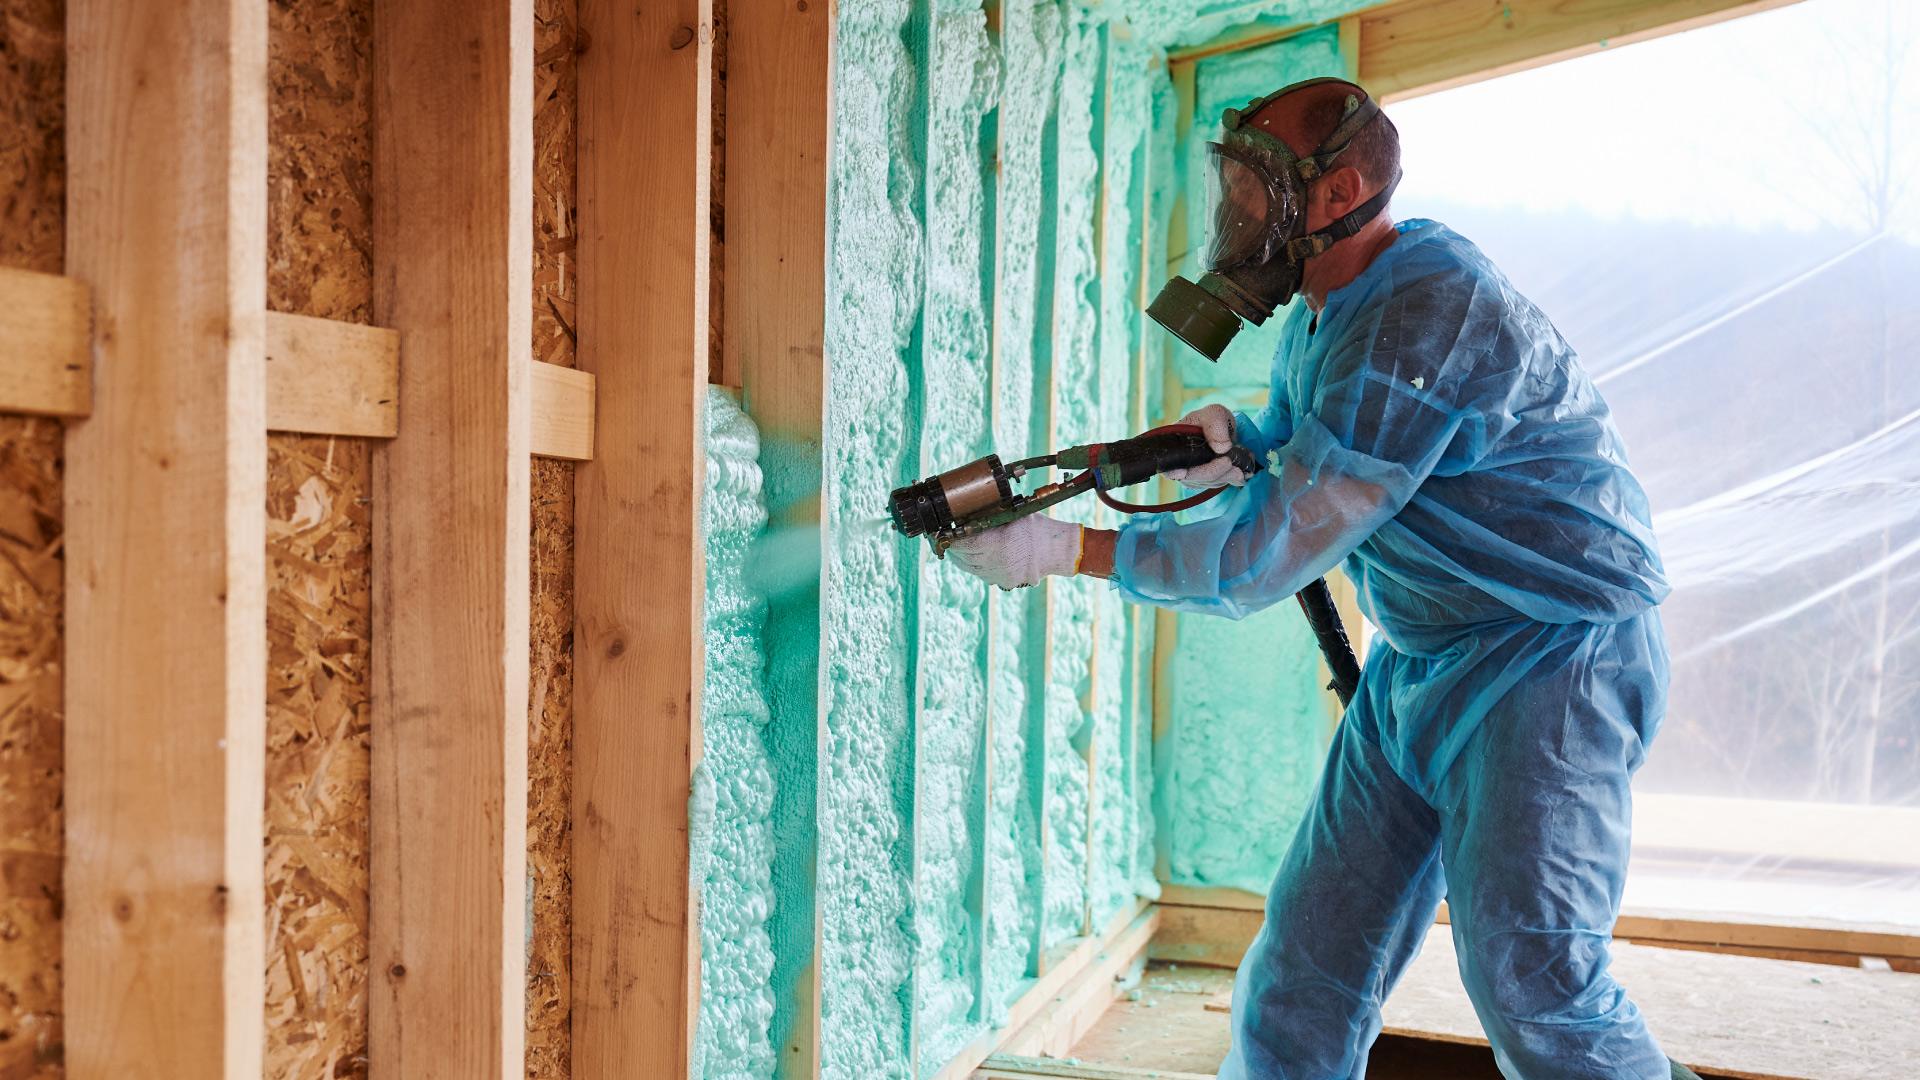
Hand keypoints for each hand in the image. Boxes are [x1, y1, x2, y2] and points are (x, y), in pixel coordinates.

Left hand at [946, 514, 1082, 589]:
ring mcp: (997, 575)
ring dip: (959, 556)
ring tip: (956, 545)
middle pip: (961, 555)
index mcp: (996, 544)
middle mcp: (994, 562)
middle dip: (952, 545)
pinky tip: (973, 554)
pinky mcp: (1002, 582)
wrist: (1056, 551)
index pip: (962, 542)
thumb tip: (965, 510)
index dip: (949, 537)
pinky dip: (973, 564)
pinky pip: (979, 573)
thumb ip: (989, 514)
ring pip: (967, 567)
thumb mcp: (1012, 514)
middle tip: (944, 536)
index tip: (942, 530)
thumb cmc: (1036, 528)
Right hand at [1165, 403, 1247, 488]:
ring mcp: (1191, 474)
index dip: (1172, 471)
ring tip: (1238, 467)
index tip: (1183, 472)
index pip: (1166, 463)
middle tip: (1228, 461)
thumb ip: (1216, 426)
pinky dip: (1228, 480)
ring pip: (1205, 482)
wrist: (1223, 430)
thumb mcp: (1215, 413)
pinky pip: (1214, 485)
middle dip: (1212, 472)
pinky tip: (1237, 473)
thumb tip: (1221, 448)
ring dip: (1223, 476)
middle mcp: (1179, 462)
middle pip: (1190, 477)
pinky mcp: (1204, 480)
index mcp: (1174, 444)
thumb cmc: (1213, 420)